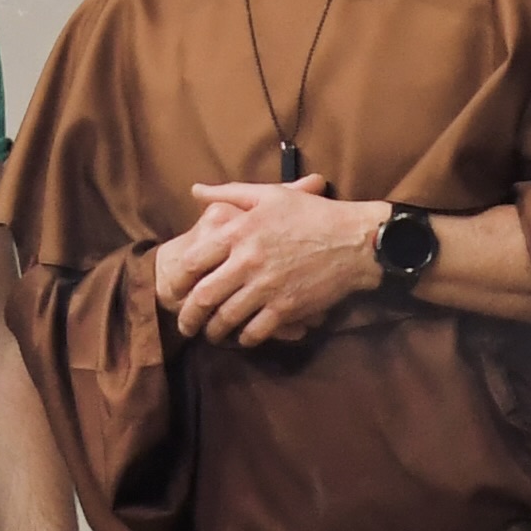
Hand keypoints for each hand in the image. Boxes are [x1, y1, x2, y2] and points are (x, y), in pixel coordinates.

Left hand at [152, 177, 385, 346]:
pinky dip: (245, 339)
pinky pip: (255, 332)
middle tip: (185, 325)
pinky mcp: (286, 308)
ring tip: (211, 335)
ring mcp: (266, 287)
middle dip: (189, 316)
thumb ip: (230, 194)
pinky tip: (243, 338)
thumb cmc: (312, 214)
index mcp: (239, 232)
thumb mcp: (270, 195)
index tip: (176, 291)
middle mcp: (247, 261)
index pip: (193, 261)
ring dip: (214, 331)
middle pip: (204, 297)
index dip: (179, 281)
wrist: (355, 241)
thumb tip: (196, 191)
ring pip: (226, 318)